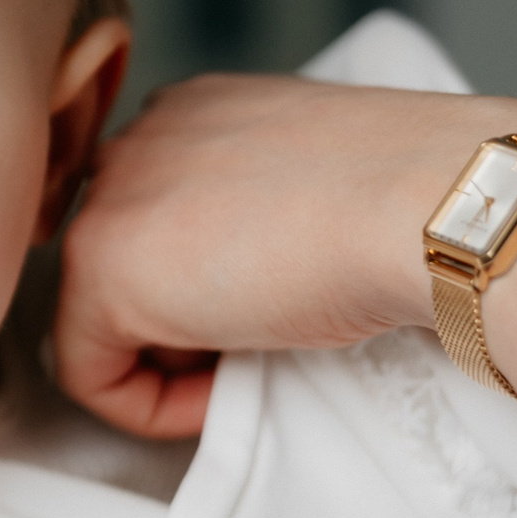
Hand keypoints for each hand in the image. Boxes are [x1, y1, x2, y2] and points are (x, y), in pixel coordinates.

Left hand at [51, 75, 516, 437]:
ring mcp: (106, 200)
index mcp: (192, 112)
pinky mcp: (98, 272)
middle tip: (258, 341)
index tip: (267, 310)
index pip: (160, 215)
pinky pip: (89, 372)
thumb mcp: (317, 188)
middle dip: (182, 320)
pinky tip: (220, 394)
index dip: (207, 283)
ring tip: (250, 362)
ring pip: (100, 317)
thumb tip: (239, 277)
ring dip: (170, 361)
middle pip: (126, 262)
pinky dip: (148, 405)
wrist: (427, 206)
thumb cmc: (408, 199)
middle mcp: (134, 140)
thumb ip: (256, 212)